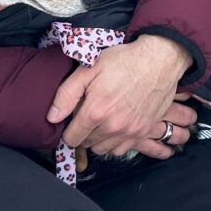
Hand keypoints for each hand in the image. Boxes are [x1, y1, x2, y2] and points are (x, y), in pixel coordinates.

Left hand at [47, 36, 191, 158]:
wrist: (158, 60)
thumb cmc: (123, 61)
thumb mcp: (88, 69)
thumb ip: (66, 95)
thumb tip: (52, 118)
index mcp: (95, 112)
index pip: (72, 138)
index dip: (68, 130)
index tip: (72, 121)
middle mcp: (112, 127)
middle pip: (87, 144)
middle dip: (84, 133)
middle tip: (88, 117)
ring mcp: (130, 131)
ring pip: (103, 150)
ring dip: (99, 140)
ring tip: (101, 122)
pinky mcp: (143, 132)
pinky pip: (122, 150)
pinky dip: (115, 143)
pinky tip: (115, 127)